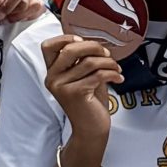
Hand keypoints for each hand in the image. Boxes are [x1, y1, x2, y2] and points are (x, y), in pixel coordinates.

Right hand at [41, 33, 119, 150]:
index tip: (82, 40)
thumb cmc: (90, 102)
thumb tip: (94, 42)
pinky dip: (112, 74)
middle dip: (94, 47)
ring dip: (109, 62)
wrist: (91, 128)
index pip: (48, 46)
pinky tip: (118, 78)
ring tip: (116, 69)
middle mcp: (52, 78)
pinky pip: (98, 74)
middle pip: (71, 49)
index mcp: (52, 72)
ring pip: (89, 62)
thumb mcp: (83, 76)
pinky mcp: (75, 93)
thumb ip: (83, 60)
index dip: (65, 38)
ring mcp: (62, 86)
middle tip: (107, 54)